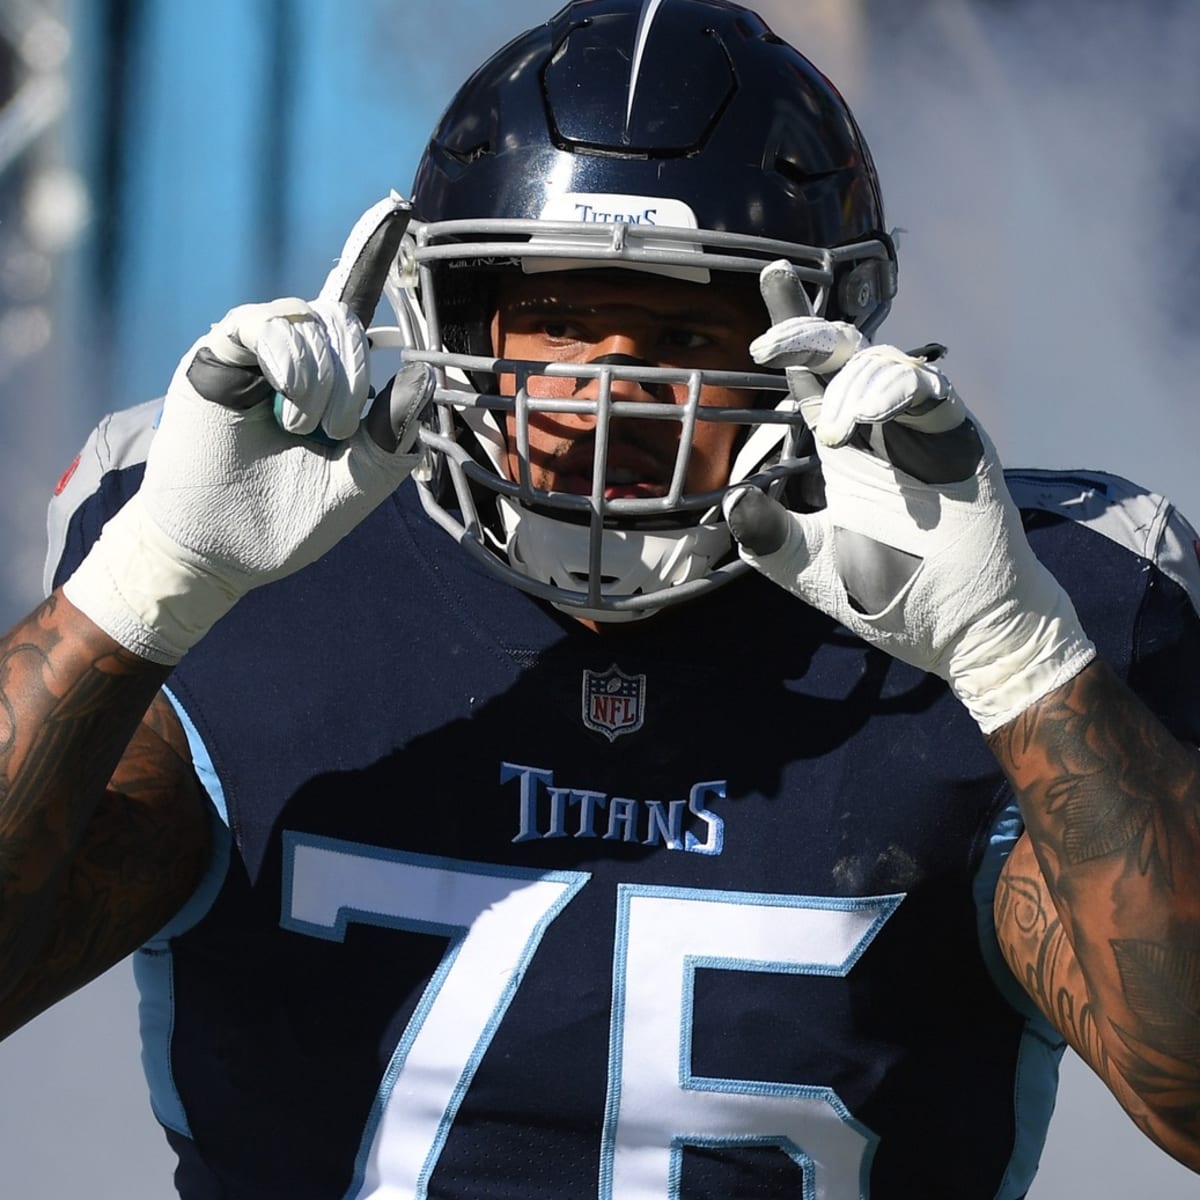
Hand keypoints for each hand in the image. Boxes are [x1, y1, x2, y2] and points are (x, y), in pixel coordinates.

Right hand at [64, 193, 434, 663]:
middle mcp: (293, 352)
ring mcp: (255, 350)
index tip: (400, 206)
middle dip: (357, 376)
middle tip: (337, 432)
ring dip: (324, 383)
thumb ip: (395, 432)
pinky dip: (292, 368)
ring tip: (302, 431)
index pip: (355, 302)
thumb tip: (425, 379)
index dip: (374, 253)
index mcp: (328, 377)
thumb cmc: (290, 519)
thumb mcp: (360, 481)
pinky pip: (269, 325)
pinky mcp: (219, 353)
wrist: (222, 550)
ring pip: (314, 323)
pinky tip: (284, 411)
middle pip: (347, 319)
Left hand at [725, 263, 1094, 731]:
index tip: (771, 274)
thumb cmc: (893, 595)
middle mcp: (878, 429)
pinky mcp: (955, 438)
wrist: (962, 629)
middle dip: (807, 332)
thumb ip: (772, 540)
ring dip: (847, 384)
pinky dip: (891, 392)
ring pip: (880, 364)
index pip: (811, 379)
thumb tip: (732, 507)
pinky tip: (865, 420)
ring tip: (833, 431)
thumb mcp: (814, 568)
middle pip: (843, 353)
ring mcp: (917, 431)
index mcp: (844, 449)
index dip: (793, 331)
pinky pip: (925, 392)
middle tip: (772, 342)